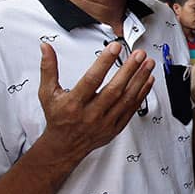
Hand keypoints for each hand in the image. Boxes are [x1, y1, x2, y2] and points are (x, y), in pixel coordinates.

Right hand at [37, 42, 154, 164]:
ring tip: (148, 63)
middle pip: (114, 90)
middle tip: (139, 54)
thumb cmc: (58, 117)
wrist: (65, 145)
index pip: (91, 80)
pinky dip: (142, 94)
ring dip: (139, 79)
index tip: (115, 48)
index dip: (104, 62)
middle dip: (129, 70)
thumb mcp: (47, 93)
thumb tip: (46, 48)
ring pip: (126, 99)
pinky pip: (132, 109)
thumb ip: (48, 69)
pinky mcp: (115, 127)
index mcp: (74, 103)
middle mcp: (91, 114)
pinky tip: (148, 80)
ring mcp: (105, 122)